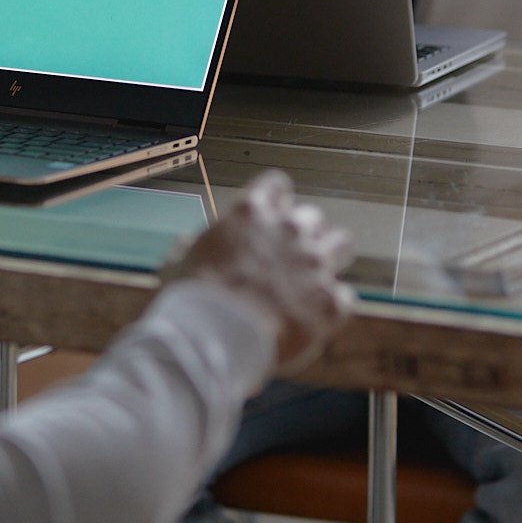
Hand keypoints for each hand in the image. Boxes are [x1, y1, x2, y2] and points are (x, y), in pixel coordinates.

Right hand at [162, 170, 354, 373]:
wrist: (217, 337)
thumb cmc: (191, 300)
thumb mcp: (177, 265)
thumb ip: (190, 248)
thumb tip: (185, 244)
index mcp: (251, 213)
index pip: (276, 185)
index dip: (275, 200)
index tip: (272, 214)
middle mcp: (289, 230)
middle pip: (313, 216)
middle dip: (305, 233)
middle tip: (292, 256)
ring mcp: (315, 264)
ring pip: (341, 244)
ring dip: (330, 257)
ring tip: (317, 279)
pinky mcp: (331, 301)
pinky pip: (344, 296)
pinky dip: (332, 305)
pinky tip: (317, 318)